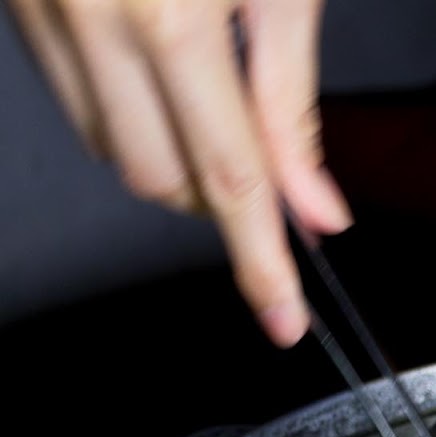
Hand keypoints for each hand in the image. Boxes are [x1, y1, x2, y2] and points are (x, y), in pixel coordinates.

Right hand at [9, 0, 350, 345]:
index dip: (260, 262)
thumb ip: (291, 100)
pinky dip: (124, 112)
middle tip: (265, 164)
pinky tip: (155, 69)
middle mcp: (96, 26)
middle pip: (165, 182)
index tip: (281, 317)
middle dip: (221, 197)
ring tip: (208, 93)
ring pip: (114, 151)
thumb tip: (315, 204)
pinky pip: (73, 102)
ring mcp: (43, 15)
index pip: (232, 183)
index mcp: (176, 22)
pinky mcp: (17, 7)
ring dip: (172, 155)